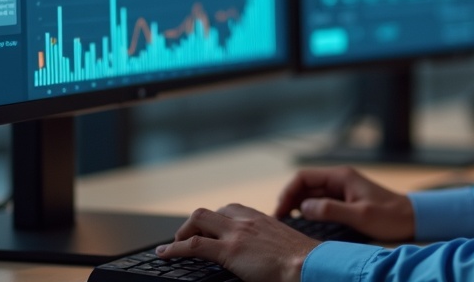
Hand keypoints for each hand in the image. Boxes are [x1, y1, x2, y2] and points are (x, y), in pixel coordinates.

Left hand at [157, 204, 318, 281]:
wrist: (308, 265)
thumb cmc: (304, 261)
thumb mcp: (286, 245)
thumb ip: (272, 243)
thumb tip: (266, 254)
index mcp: (261, 218)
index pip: (230, 209)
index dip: (215, 219)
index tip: (210, 230)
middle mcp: (247, 220)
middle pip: (210, 211)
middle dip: (195, 224)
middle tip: (188, 238)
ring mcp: (237, 233)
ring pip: (198, 220)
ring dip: (183, 233)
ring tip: (174, 246)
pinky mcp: (229, 250)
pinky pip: (193, 245)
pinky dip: (174, 248)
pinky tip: (165, 254)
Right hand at [274, 166, 414, 241]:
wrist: (412, 218)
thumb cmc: (390, 216)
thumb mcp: (360, 215)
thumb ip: (331, 211)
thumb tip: (303, 209)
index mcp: (341, 177)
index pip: (304, 177)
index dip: (288, 192)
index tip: (280, 212)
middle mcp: (339, 179)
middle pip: (305, 185)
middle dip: (289, 200)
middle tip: (279, 221)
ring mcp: (342, 189)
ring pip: (311, 194)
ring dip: (297, 206)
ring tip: (287, 224)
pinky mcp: (346, 200)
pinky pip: (321, 202)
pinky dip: (309, 211)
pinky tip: (303, 224)